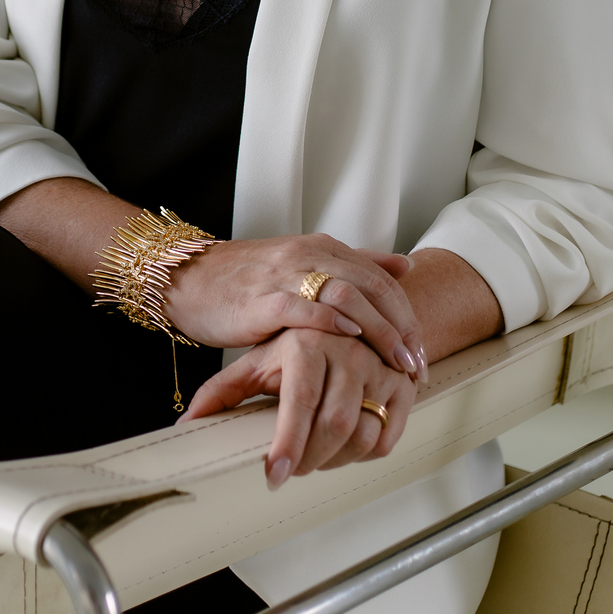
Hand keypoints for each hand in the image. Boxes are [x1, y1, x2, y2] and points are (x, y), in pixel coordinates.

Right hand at [166, 233, 426, 379]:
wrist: (190, 278)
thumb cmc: (248, 280)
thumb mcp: (306, 265)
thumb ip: (355, 264)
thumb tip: (406, 265)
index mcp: (323, 248)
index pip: (380, 278)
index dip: (407, 314)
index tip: (421, 352)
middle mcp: (309, 255)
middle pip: (372, 286)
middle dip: (402, 328)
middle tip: (418, 365)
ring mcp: (286, 274)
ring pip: (346, 294)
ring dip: (378, 330)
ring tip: (396, 363)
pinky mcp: (262, 299)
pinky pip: (303, 306)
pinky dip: (330, 320)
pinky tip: (350, 338)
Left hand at [183, 328, 415, 485]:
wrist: (348, 315)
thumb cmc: (297, 343)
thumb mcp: (257, 361)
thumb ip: (221, 392)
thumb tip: (184, 428)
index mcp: (308, 343)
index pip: (300, 402)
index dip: (287, 445)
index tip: (274, 477)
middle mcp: (349, 351)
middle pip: (335, 425)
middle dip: (310, 459)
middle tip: (292, 468)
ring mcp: (380, 367)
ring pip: (363, 436)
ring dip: (336, 461)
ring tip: (315, 458)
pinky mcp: (402, 384)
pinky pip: (387, 438)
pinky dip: (364, 455)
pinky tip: (344, 447)